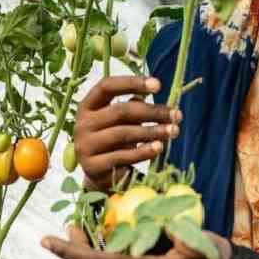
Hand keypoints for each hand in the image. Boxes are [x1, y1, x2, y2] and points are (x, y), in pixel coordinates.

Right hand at [74, 76, 181, 191]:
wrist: (101, 175)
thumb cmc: (115, 141)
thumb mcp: (122, 122)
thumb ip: (133, 107)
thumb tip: (150, 92)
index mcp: (88, 106)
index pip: (107, 86)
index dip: (132, 83)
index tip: (158, 85)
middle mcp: (82, 124)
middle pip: (120, 111)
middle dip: (152, 112)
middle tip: (177, 115)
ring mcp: (85, 146)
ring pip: (123, 134)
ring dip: (153, 131)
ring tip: (174, 131)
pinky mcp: (93, 167)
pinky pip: (122, 156)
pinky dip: (143, 151)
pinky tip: (160, 147)